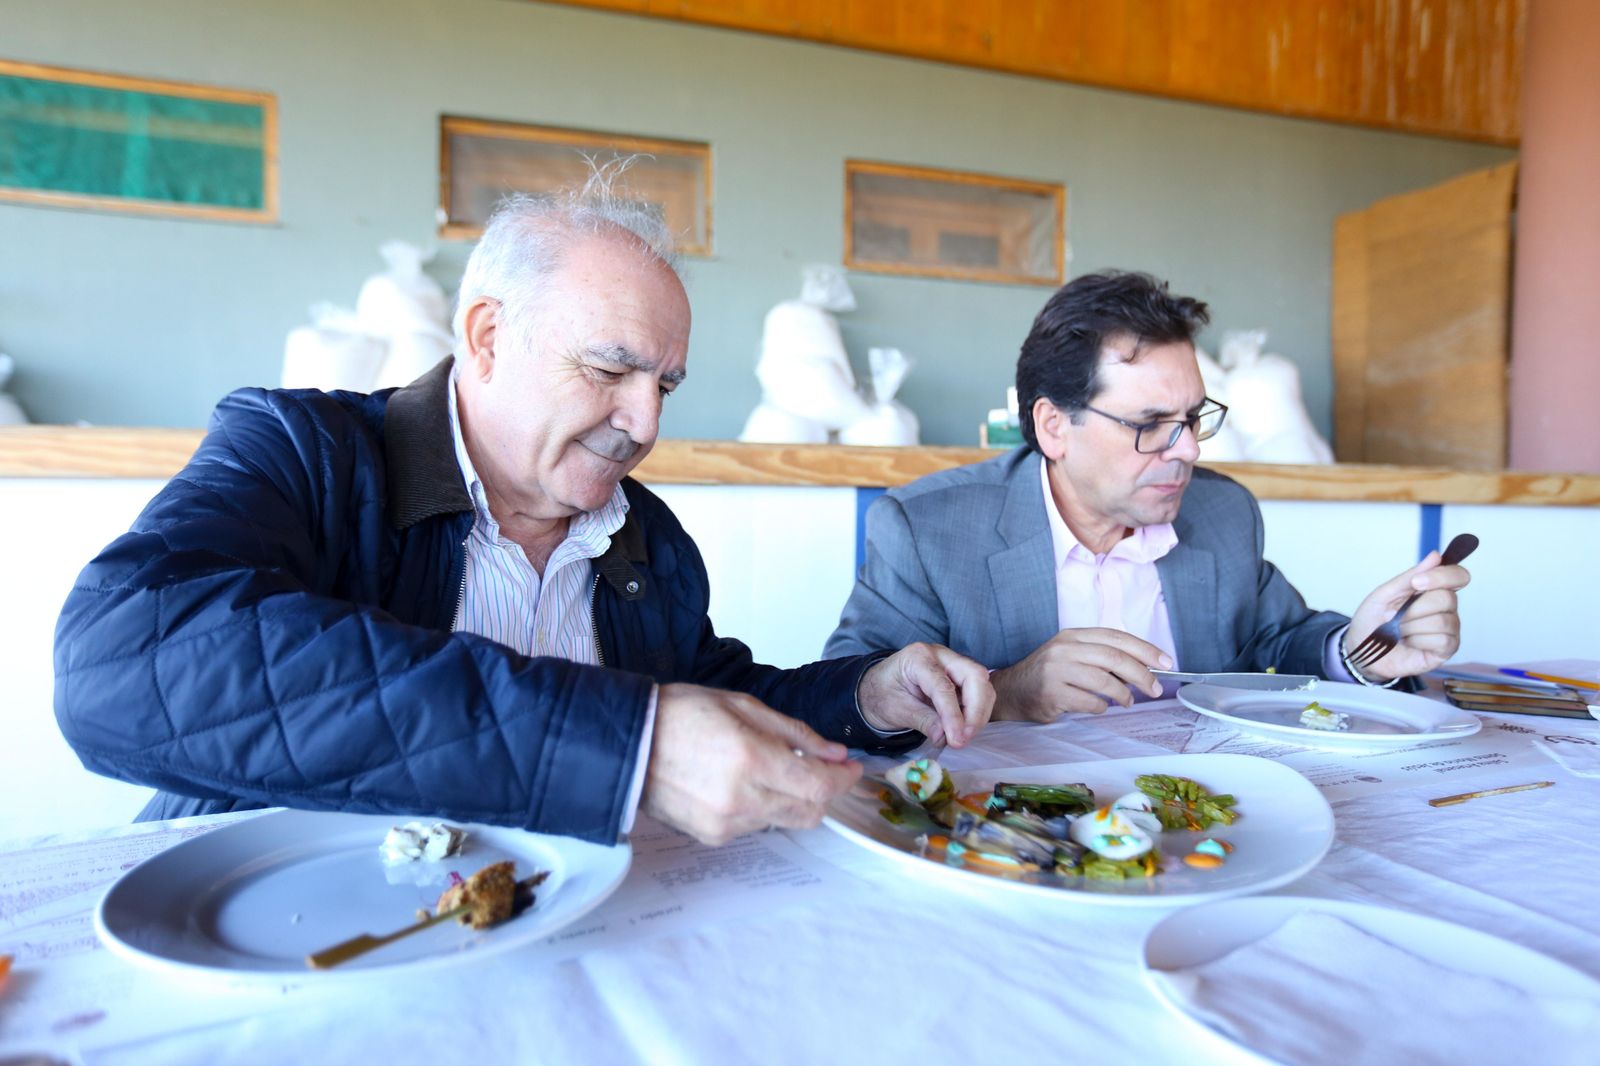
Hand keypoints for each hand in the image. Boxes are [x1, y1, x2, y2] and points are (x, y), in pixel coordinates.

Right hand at [642, 683, 861, 845]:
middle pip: (809, 811)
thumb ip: (795, 733)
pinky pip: (756, 826)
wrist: (627, 743)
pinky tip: (742, 783)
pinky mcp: (712, 836)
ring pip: (785, 819)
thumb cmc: (682, 714)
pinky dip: (762, 807)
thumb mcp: (743, 706)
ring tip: (767, 768)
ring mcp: (726, 823)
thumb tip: (834, 753)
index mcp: (752, 759)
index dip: (843, 779)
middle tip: (821, 769)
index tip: (852, 768)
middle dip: (823, 791)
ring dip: (790, 797)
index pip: (820, 786)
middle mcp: (742, 798)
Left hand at [857, 642, 993, 746]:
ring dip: (979, 713)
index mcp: (918, 657)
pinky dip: (976, 713)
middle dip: (975, 711)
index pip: (943, 686)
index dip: (953, 715)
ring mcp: (953, 664)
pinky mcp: (960, 678)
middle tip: (964, 738)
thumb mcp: (896, 710)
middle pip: (975, 676)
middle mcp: (941, 655)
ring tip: (963, 737)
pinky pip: (978, 693)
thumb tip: (945, 737)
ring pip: (982, 685)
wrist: (876, 689)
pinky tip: (963, 729)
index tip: (957, 740)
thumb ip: (923, 721)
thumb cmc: (882, 695)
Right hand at [990, 628, 1170, 721]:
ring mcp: (1056, 670)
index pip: (1116, 637)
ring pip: (1104, 680)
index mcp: (1073, 635)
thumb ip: (1102, 657)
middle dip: (1142, 674)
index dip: (1145, 649)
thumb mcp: (1073, 655)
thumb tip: (1144, 668)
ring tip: (1127, 701)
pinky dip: (1101, 707)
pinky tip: (1099, 707)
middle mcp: (1064, 648)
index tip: (1166, 662)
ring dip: (1123, 694)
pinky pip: (1089, 702)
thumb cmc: (1049, 674)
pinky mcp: (1051, 693)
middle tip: (1155, 688)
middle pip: (1114, 657)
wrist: (1010, 691)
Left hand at [1344, 550, 1470, 680]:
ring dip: (1411, 627)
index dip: (1441, 576)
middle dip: (1414, 608)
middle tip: (1396, 616)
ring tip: (1400, 631)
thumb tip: (1436, 556)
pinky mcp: (1447, 649)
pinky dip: (1418, 640)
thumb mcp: (1384, 594)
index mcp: (1433, 590)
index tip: (1416, 583)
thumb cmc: (1373, 621)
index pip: (1458, 576)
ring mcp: (1449, 629)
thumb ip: (1409, 576)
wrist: (1361, 650)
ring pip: (1442, 621)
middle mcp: (1446, 608)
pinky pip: (1442, 640)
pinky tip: (1410, 642)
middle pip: (1447, 598)